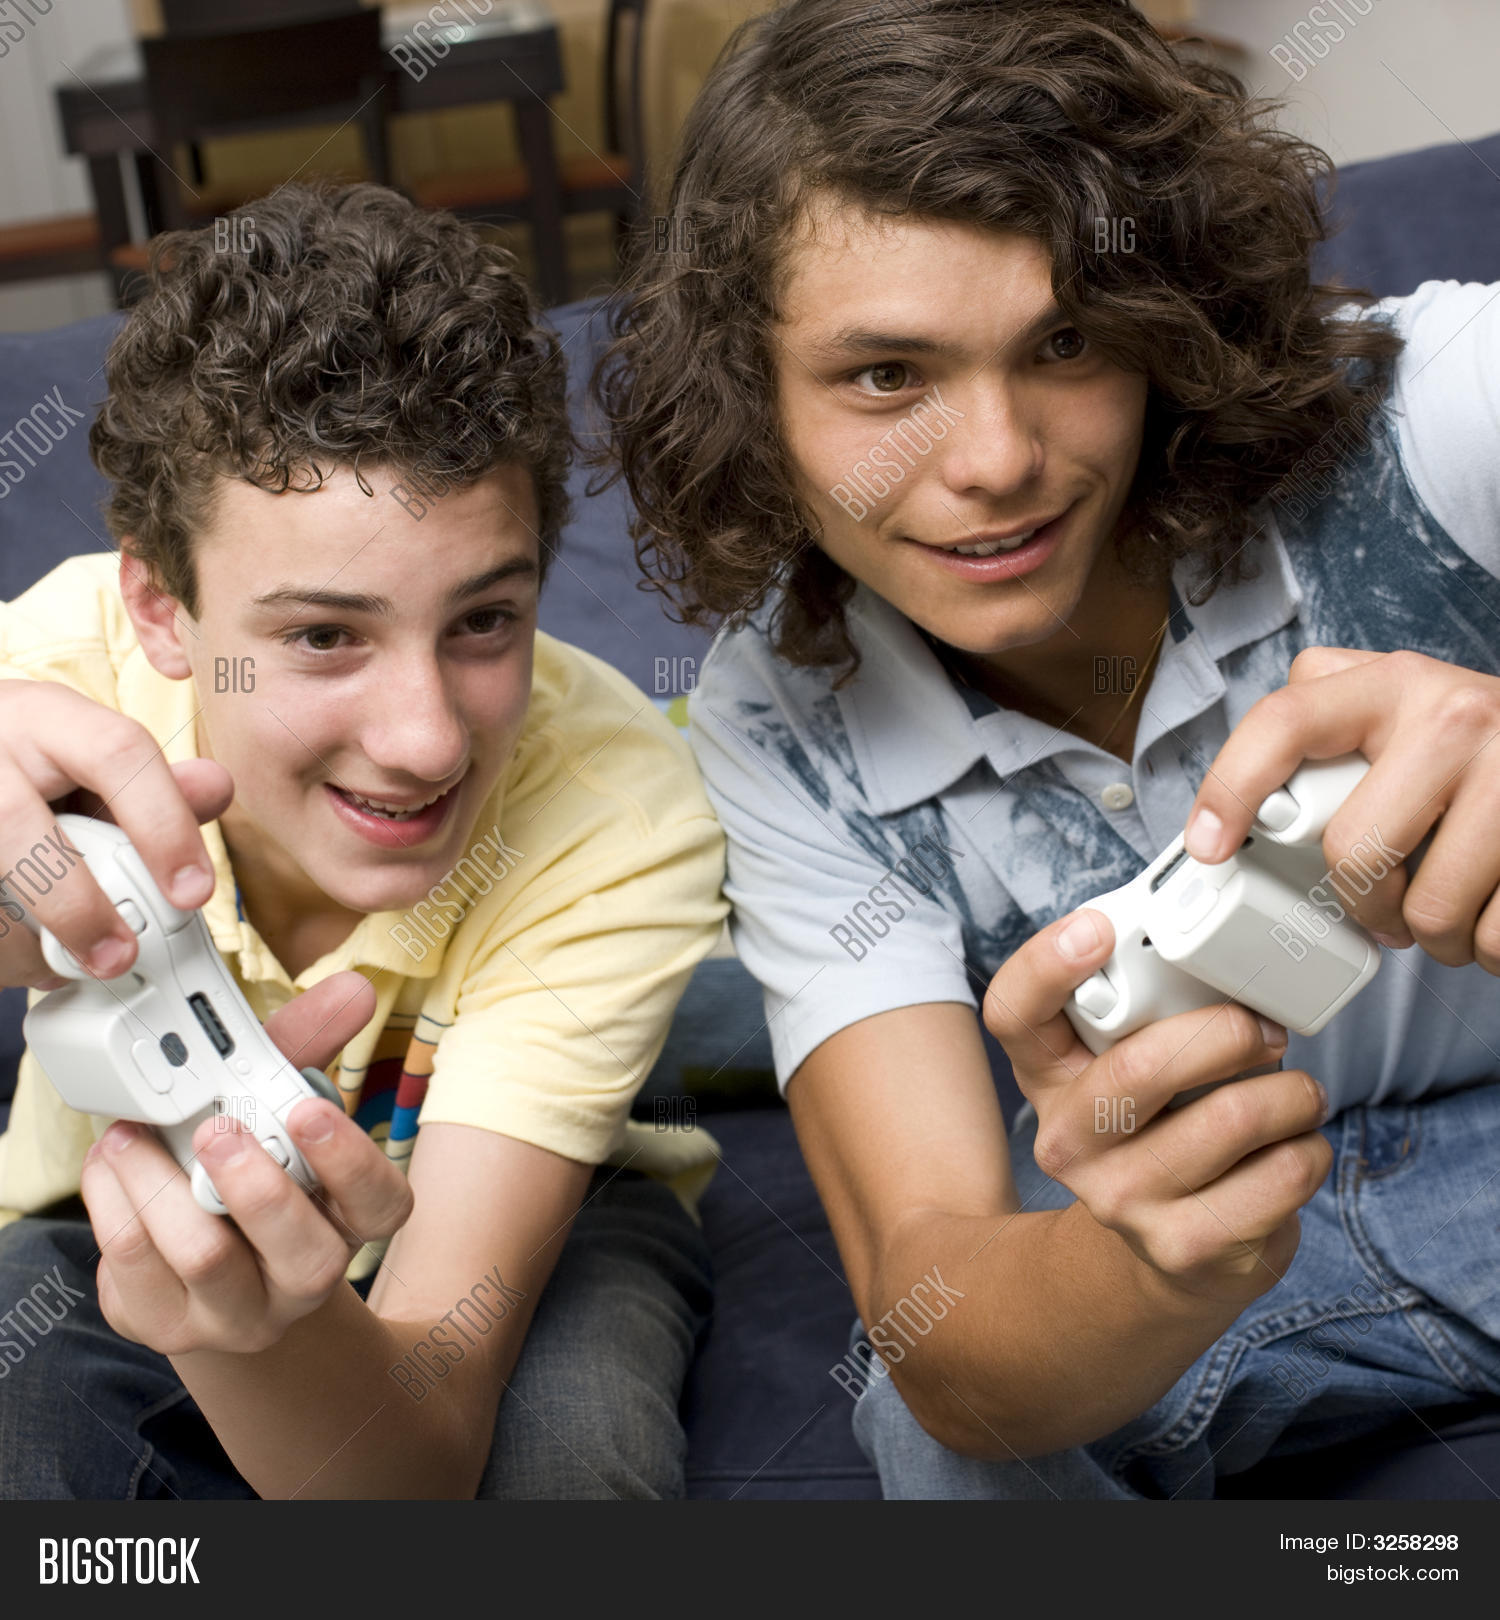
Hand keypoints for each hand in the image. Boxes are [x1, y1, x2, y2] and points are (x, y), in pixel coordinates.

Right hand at [0, 679, 227, 989]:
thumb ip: (153, 786)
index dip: (162, 826)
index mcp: (46, 717)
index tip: (192, 893)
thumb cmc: (29, 767)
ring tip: (53, 960)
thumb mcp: (88, 765)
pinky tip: (22, 953)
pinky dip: (3, 950)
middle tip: (116, 957)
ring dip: (23, 940)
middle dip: (77, 906)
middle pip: (21, 825)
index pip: (117, 753)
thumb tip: (215, 787)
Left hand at [78, 969, 411, 1355]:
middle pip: (302, 1250)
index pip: (382, 1202)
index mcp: (348, 1217)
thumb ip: (305, 1048)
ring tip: (130, 1133)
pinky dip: (112, 1199)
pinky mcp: (164, 1321)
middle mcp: (305, 1275)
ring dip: (159, 1182)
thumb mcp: (274, 1106)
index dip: (349, 1160)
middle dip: (255, 1185)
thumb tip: (353, 988)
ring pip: (205, 1258)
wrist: (195, 1262)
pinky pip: (134, 1265)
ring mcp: (237, 1310)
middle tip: (215, 1129)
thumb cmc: (247, 1168)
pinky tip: (110, 1161)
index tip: (306, 1111)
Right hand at [983, 909, 1331, 1306]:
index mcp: (1048, 1078)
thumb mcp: (1131, 1067)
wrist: (1169, 1255)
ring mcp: (1123, 1201)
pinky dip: (1310, 1149)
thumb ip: (1148, 1008)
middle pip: (1142, 1066)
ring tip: (1297, 1094)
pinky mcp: (1189, 1247)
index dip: (1046, 964)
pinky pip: (1281, 1175)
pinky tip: (1294, 1148)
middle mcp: (1068, 1142)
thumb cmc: (1164, 1129)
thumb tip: (1221, 949)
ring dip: (1292, 1094)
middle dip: (1227, 1034)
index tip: (1098, 928)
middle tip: (1265, 1031)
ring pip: (1232, 1118)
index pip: (1013, 1012)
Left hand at [1184, 647, 1499, 970]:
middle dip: (1363, 904)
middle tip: (1383, 905)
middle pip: (1354, 851)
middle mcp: (1452, 716)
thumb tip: (1237, 796)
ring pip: (1429, 911)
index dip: (1229, 789)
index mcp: (1391, 685)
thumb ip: (1324, 718)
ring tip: (1447, 908)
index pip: (1282, 724)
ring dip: (1433, 937)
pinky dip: (1487, 947)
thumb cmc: (1471, 742)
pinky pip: (1494, 936)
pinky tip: (1491, 910)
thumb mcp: (1397, 702)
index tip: (1208, 848)